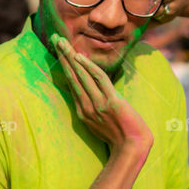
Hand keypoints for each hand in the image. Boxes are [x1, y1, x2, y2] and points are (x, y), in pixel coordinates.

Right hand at [54, 33, 152, 152]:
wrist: (132, 147)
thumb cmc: (120, 137)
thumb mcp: (100, 124)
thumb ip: (93, 109)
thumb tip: (91, 95)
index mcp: (83, 112)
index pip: (71, 84)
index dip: (65, 67)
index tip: (60, 52)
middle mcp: (87, 106)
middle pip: (72, 77)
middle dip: (63, 58)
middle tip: (56, 40)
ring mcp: (98, 104)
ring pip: (81, 76)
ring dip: (71, 57)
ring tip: (63, 43)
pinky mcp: (111, 101)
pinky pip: (98, 80)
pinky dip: (88, 67)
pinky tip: (79, 57)